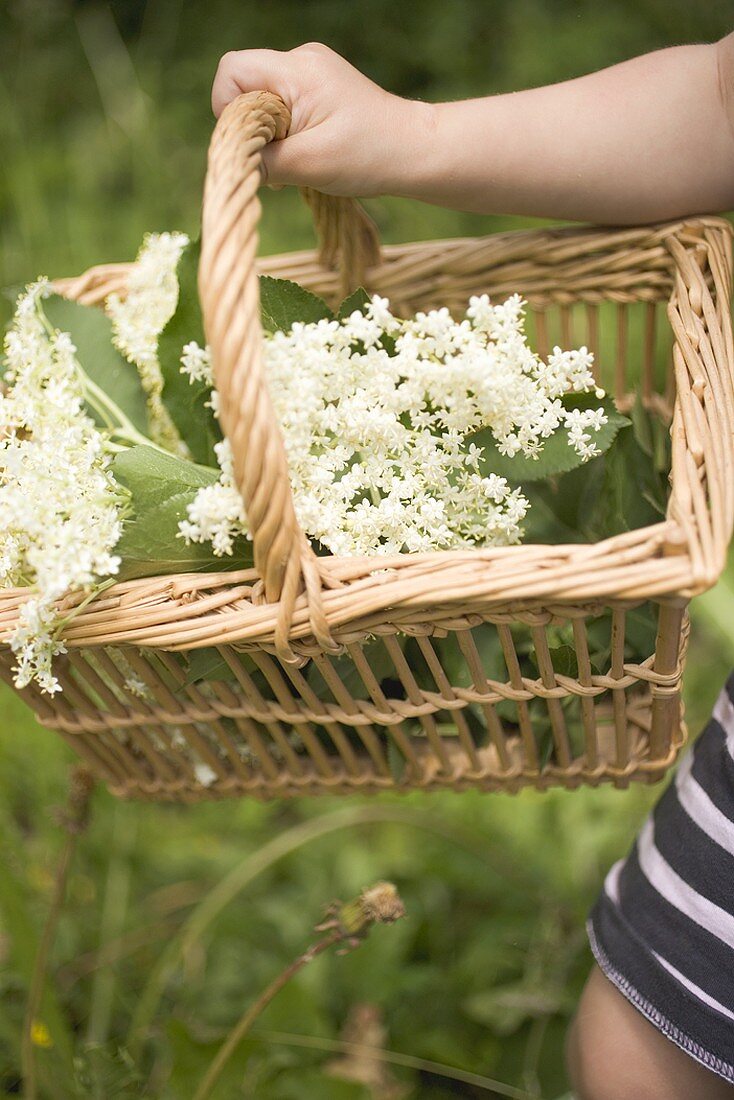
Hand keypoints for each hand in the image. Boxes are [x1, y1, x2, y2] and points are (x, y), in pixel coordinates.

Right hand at [211, 43, 431, 196]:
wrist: (415, 152)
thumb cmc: (368, 156)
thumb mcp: (309, 165)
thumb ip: (265, 162)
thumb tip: (235, 163)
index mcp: (298, 69)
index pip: (232, 70)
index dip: (228, 108)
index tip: (255, 142)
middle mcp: (302, 60)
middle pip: (246, 84)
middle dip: (253, 125)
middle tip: (282, 157)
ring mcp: (313, 71)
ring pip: (265, 98)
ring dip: (272, 133)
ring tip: (302, 156)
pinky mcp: (321, 88)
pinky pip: (284, 105)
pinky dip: (287, 132)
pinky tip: (309, 151)